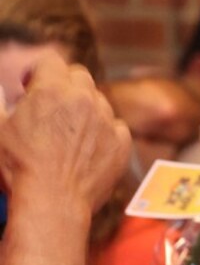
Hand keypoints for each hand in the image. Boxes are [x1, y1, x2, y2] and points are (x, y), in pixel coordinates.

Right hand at [0, 52, 130, 213]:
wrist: (52, 202)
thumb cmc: (18, 167)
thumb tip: (0, 93)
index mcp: (52, 90)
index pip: (50, 62)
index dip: (38, 72)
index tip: (29, 87)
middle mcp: (85, 100)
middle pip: (79, 77)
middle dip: (64, 86)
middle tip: (50, 107)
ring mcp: (107, 120)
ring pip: (99, 101)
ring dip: (85, 110)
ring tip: (67, 133)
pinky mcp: (121, 142)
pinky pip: (116, 127)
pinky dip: (104, 134)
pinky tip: (87, 149)